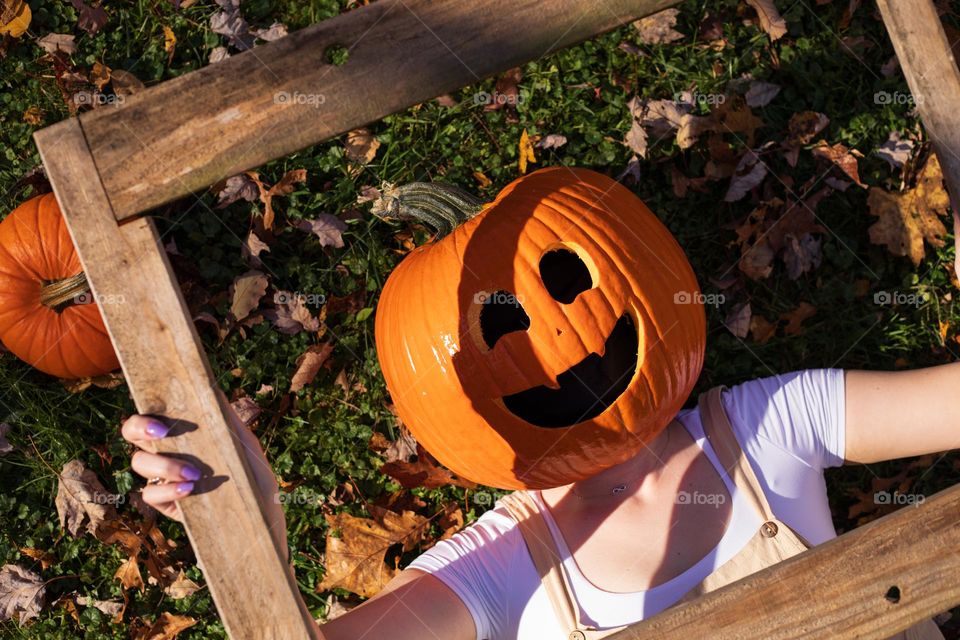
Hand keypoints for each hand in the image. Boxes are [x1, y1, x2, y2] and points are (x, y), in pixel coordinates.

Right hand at [121, 390, 288, 555]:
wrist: (260, 513)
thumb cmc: (252, 473)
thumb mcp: (244, 443)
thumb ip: (227, 419)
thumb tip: (211, 389)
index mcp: (180, 433)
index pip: (151, 414)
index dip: (145, 416)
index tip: (164, 424)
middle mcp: (165, 451)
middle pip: (132, 433)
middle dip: (139, 428)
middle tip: (163, 435)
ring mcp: (162, 477)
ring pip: (139, 462)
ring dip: (164, 464)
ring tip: (194, 473)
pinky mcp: (165, 503)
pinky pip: (150, 493)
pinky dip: (168, 490)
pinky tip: (189, 489)